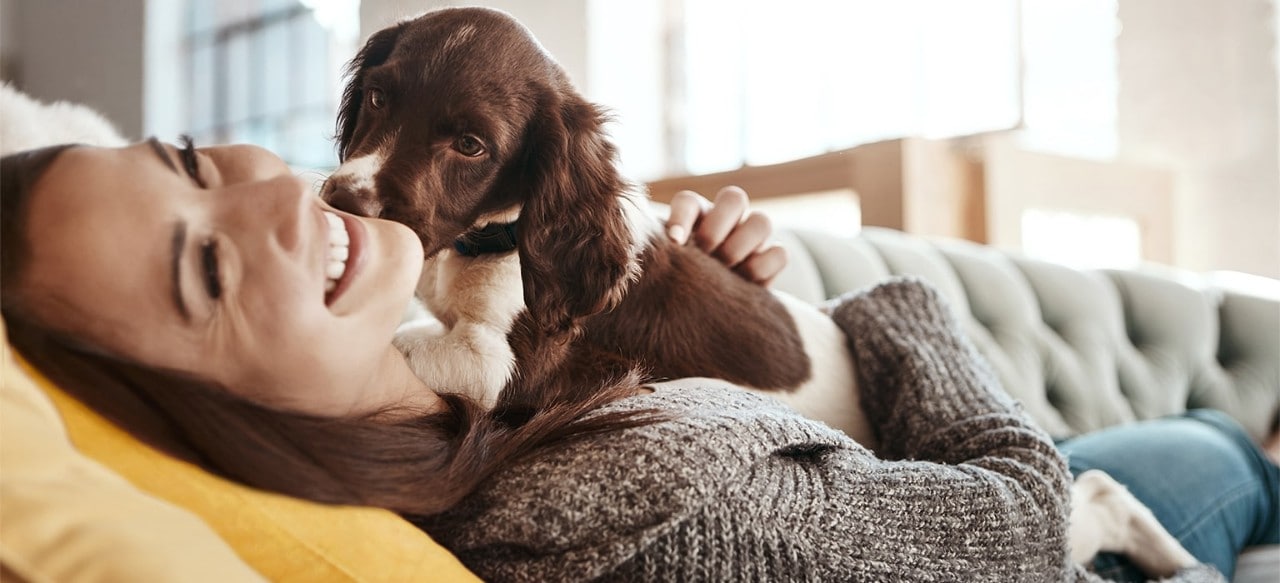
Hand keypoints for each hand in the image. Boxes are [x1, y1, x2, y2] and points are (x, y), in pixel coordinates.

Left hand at [665, 186, 786, 285]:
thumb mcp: (668, 267)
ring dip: (740, 247)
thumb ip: (663, 255)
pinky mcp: (772, 259)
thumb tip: (659, 251)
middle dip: (717, 227)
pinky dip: (762, 268)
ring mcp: (753, 236)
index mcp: (695, 215)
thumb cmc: (679, 284)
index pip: (688, 202)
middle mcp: (727, 218)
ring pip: (762, 221)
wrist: (705, 311)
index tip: (675, 241)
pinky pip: (779, 254)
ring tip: (724, 270)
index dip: (682, 217)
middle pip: (734, 198)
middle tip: (705, 252)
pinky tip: (743, 285)